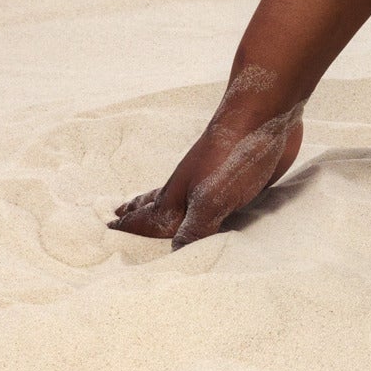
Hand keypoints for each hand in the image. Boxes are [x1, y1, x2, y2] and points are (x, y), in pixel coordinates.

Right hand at [107, 72, 305, 248]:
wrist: (264, 114)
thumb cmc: (231, 157)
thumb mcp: (210, 199)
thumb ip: (194, 230)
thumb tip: (175, 256)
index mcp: (176, 197)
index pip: (145, 220)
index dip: (128, 228)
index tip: (106, 231)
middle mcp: (189, 190)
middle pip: (157, 205)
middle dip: (138, 214)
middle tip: (117, 216)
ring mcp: (213, 182)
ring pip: (184, 201)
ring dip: (168, 209)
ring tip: (150, 207)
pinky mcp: (239, 179)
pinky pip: (215, 200)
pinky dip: (206, 208)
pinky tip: (209, 206)